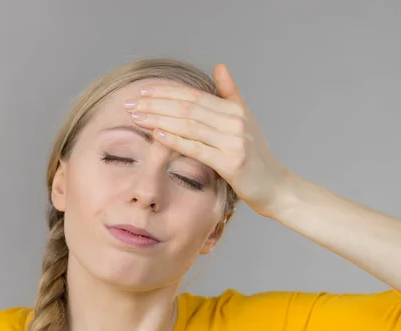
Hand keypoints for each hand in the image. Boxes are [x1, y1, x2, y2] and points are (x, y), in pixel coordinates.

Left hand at [125, 64, 293, 217]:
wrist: (276, 187)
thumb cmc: (255, 157)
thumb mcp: (245, 120)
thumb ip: (230, 94)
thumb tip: (219, 66)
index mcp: (235, 110)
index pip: (193, 95)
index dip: (166, 92)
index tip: (142, 93)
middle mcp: (236, 121)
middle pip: (188, 107)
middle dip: (156, 104)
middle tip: (131, 104)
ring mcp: (235, 141)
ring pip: (190, 125)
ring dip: (159, 120)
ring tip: (137, 117)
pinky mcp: (232, 162)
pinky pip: (198, 148)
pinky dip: (176, 140)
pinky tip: (157, 135)